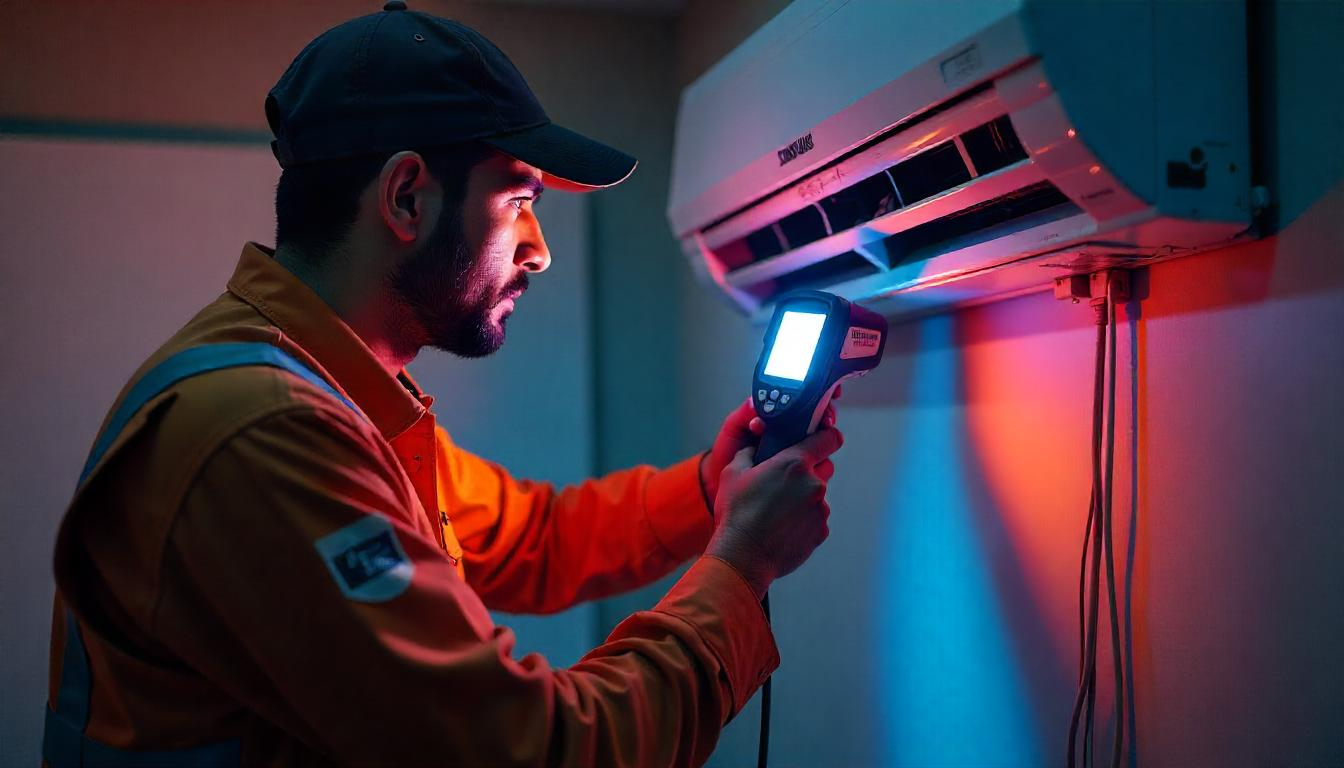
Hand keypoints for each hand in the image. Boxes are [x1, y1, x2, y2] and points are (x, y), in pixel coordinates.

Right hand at [706, 425, 843, 598]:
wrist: (744, 556)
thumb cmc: (736, 512)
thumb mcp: (733, 472)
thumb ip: (749, 453)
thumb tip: (755, 449)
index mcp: (794, 463)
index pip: (828, 439)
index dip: (827, 436)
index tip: (823, 438)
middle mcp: (814, 484)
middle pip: (824, 467)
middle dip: (809, 469)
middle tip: (786, 480)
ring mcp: (820, 509)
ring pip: (817, 496)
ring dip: (804, 498)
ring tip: (778, 511)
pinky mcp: (821, 531)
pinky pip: (816, 518)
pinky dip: (804, 520)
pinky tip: (782, 527)